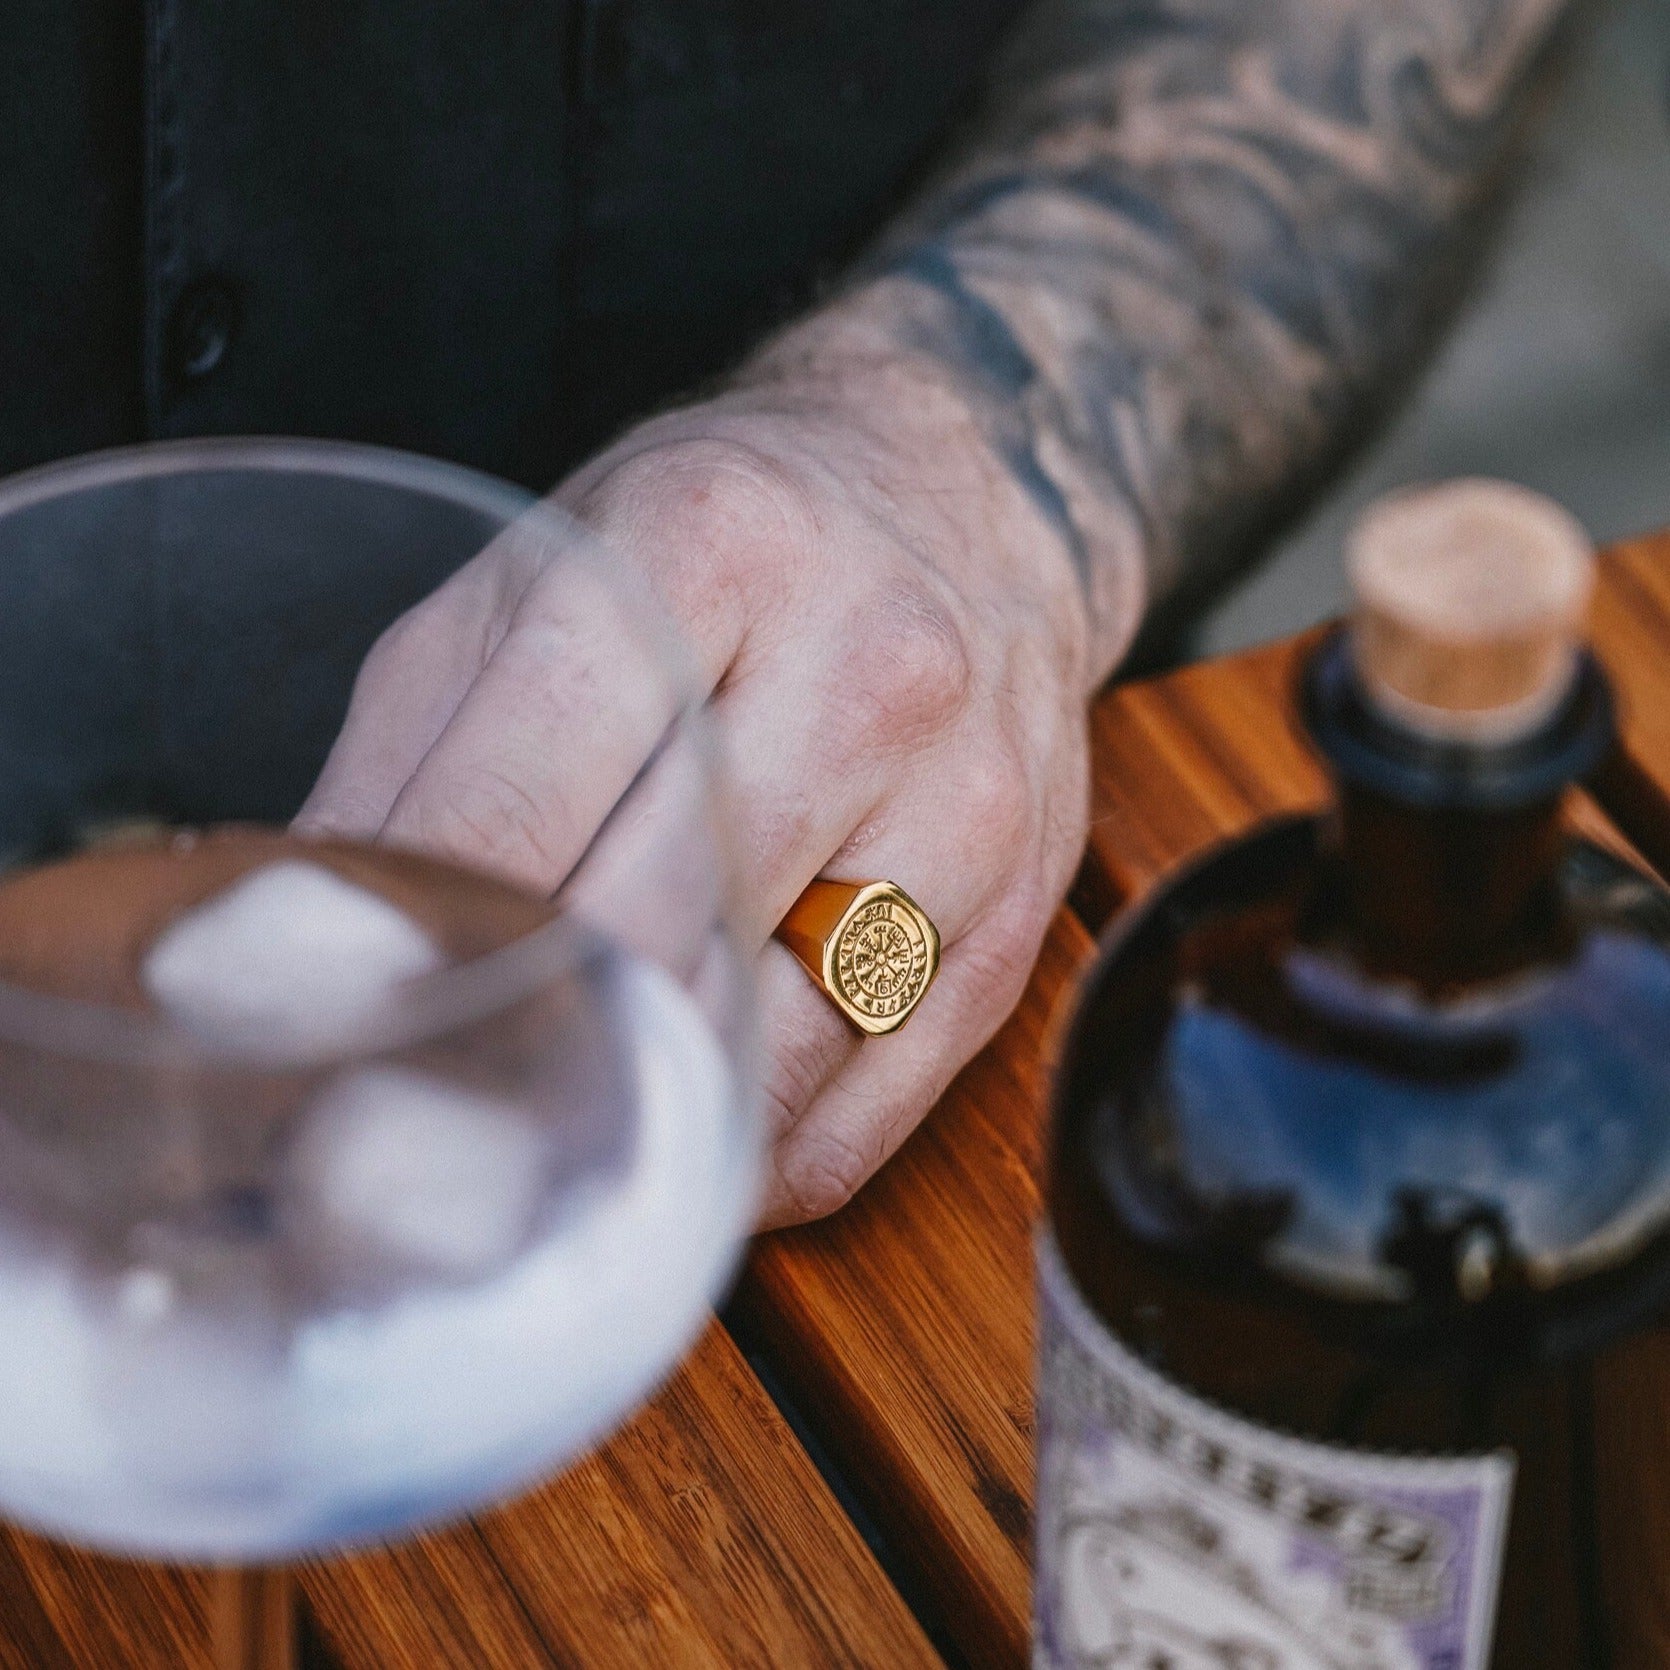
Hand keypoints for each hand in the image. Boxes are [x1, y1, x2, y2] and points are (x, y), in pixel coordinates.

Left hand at [298, 350, 1117, 1223]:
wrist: (968, 500)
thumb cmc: (733, 543)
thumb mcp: (540, 577)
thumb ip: (414, 752)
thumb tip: (309, 943)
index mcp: (704, 549)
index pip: (517, 804)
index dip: (412, 940)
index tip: (342, 1030)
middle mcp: (860, 672)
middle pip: (643, 935)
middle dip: (518, 1031)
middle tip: (428, 1106)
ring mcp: (964, 802)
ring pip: (762, 1050)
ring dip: (642, 1112)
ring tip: (564, 1123)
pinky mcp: (1017, 913)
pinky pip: (862, 1113)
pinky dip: (745, 1151)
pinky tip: (688, 1123)